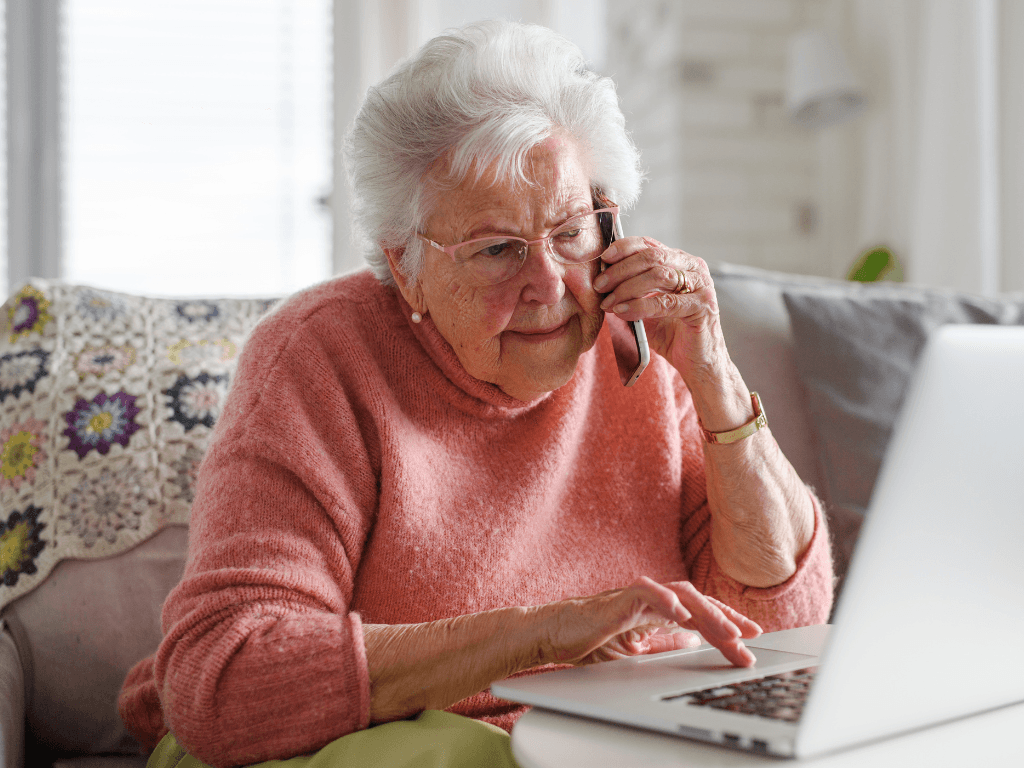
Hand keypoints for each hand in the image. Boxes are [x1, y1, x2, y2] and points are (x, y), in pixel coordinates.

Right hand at [539, 576, 760, 667]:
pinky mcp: (618, 599)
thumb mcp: (635, 650)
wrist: (553, 634)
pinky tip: (682, 615)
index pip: (700, 612)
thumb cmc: (587, 639)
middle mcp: (652, 599)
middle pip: (699, 601)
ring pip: (681, 594)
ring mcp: (636, 596)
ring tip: (728, 631)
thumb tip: (693, 642)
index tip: (752, 639)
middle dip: (728, 619)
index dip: (727, 623)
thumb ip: (663, 643)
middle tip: (751, 638)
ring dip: (708, 613)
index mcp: (657, 611)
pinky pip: (647, 593)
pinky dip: (666, 601)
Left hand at [593, 237, 724, 379]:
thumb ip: (631, 290)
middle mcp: (694, 268)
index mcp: (681, 262)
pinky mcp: (703, 307)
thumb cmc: (671, 333)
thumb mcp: (646, 307)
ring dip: (627, 288)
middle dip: (621, 270)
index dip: (624, 248)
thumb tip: (602, 280)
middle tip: (600, 285)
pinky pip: (666, 302)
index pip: (650, 244)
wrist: (698, 362)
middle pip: (652, 257)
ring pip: (659, 276)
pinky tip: (623, 312)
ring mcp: (701, 286)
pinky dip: (640, 306)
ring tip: (608, 302)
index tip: (603, 258)